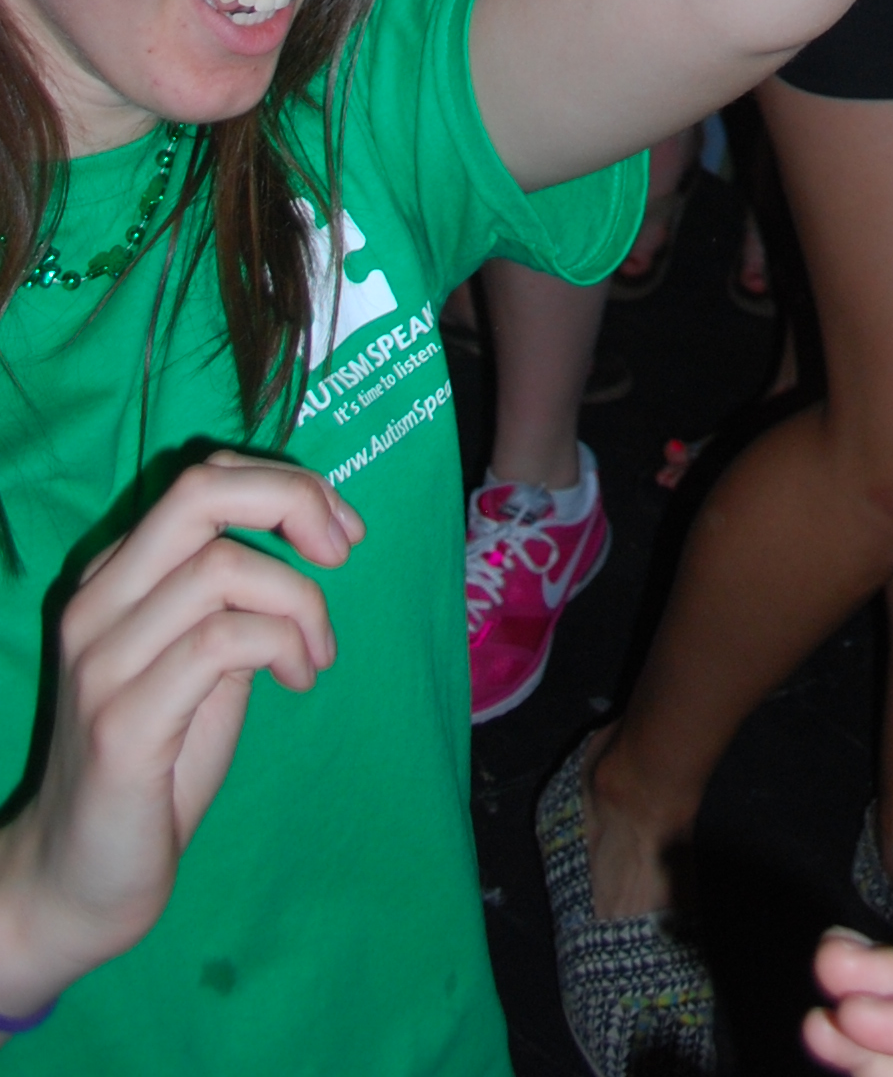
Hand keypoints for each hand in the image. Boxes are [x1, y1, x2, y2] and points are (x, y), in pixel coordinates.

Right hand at [0, 455, 356, 1015]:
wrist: (78, 883)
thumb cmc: (155, 769)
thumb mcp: (203, 663)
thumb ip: (233, 599)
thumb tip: (308, 538)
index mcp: (113, 580)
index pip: (199, 481)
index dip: (283, 485)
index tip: (339, 531)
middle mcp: (95, 607)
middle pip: (198, 495)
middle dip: (292, 500)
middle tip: (343, 551)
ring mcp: (102, 663)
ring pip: (222, 567)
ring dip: (301, 601)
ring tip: (318, 654)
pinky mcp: (122, 724)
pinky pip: (221, 641)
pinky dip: (283, 645)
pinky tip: (299, 680)